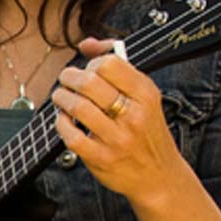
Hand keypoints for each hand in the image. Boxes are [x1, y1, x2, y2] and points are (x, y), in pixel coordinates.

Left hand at [50, 38, 190, 206]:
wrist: (159, 176)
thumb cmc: (147, 130)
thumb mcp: (144, 96)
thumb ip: (118, 66)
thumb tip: (86, 44)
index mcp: (146, 94)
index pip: (109, 64)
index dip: (91, 63)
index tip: (87, 70)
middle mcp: (134, 115)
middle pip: (89, 82)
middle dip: (69, 77)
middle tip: (66, 80)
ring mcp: (118, 139)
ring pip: (77, 107)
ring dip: (61, 98)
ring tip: (61, 97)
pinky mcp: (102, 159)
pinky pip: (71, 136)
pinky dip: (61, 124)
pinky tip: (64, 120)